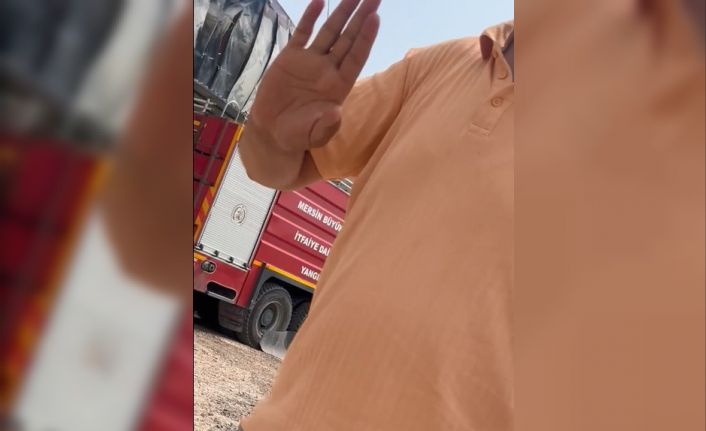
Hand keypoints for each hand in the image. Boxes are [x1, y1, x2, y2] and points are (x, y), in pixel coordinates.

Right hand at [248, 0, 380, 151]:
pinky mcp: (290, 58)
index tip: (375, 17)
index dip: (366, 38)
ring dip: (341, 13)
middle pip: (348, 39)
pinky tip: (319, 1)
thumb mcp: (314, 136)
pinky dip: (310, 18)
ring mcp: (310, 62)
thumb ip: (326, 127)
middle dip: (361, 17)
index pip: (356, 57)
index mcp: (339, 86)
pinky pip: (302, 34)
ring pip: (329, 32)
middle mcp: (328, 70)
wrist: (273, 131)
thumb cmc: (298, 136)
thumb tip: (336, 113)